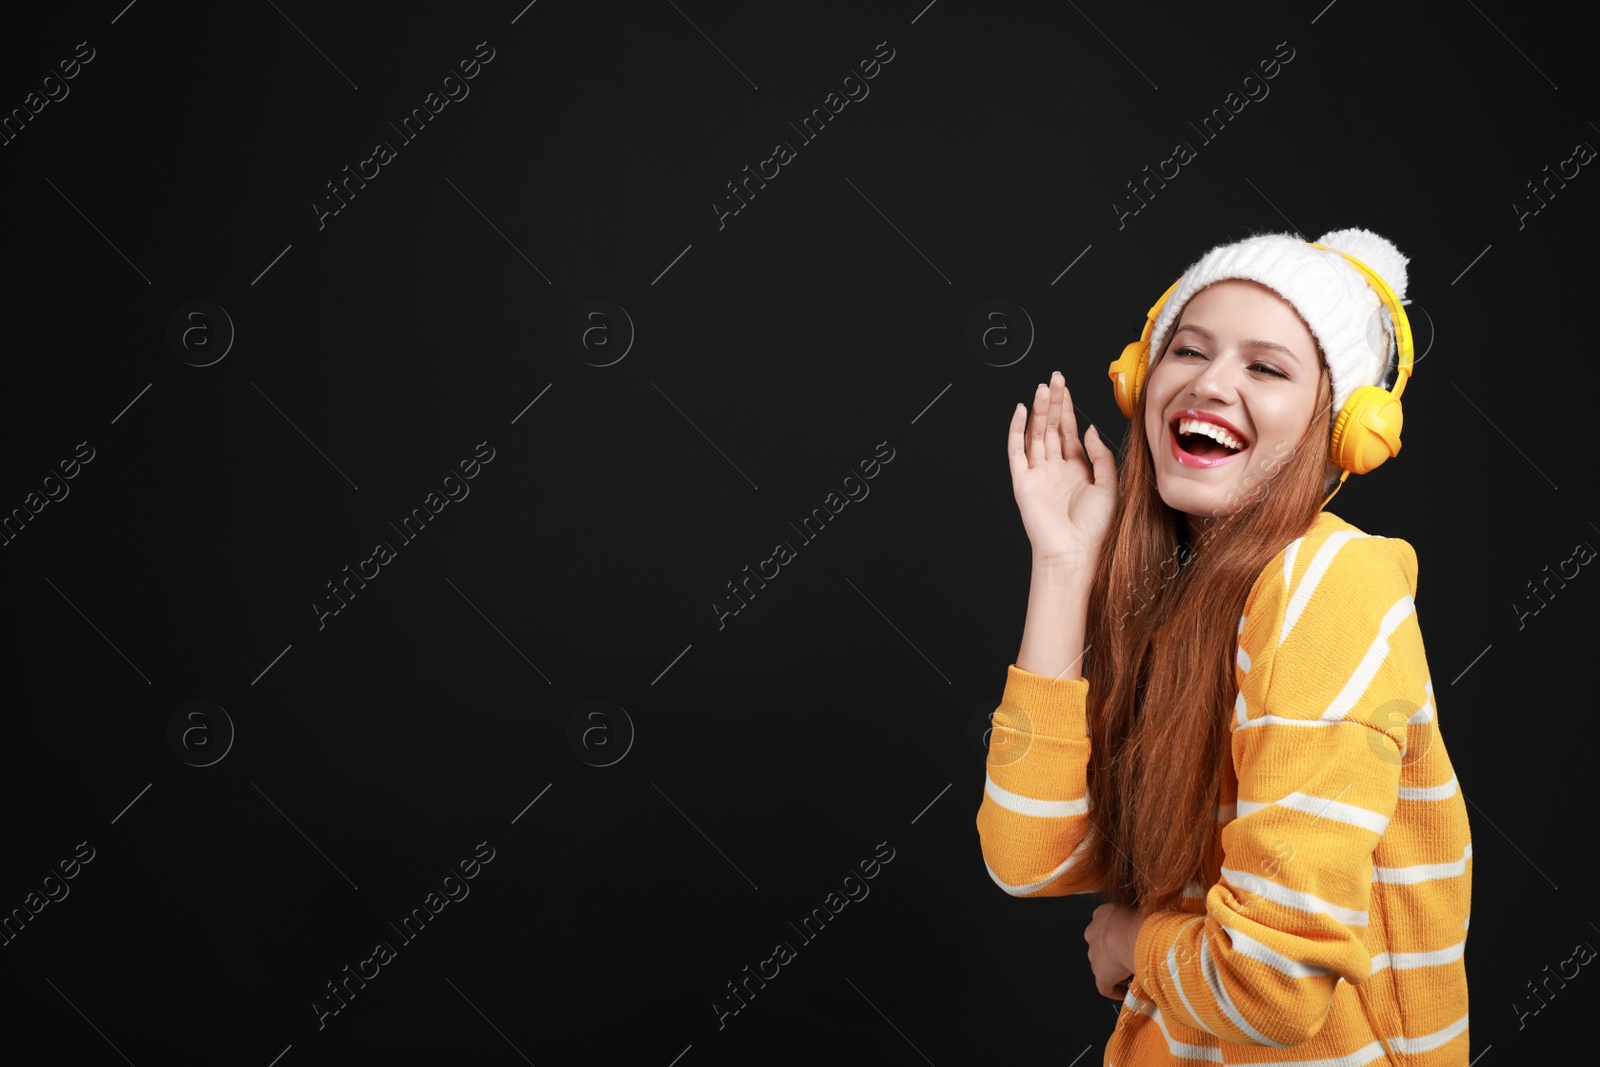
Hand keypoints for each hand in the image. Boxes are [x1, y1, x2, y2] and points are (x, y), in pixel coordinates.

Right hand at [1007, 371, 1117, 568]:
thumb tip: (1089, 428)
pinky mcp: (1023, 481)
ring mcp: (1038, 474)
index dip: (1068, 408)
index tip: (1066, 388)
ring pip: (1036, 434)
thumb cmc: (1095, 528)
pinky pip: (1017, 451)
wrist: (1076, 552)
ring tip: (1042, 389)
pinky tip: (1021, 412)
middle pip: (1052, 427)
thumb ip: (1100, 455)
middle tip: (1055, 378)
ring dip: (1039, 411)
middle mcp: (1055, 469)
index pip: (1069, 431)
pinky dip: (1017, 430)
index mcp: (1076, 469)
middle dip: (1053, 402)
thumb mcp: (1110, 485)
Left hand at [1084, 902, 1144, 999]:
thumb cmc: (1137, 919)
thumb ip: (1135, 918)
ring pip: (1104, 964)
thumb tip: (1147, 925)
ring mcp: (1094, 957)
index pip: (1107, 925)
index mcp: (1101, 915)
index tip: (1130, 942)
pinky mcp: (1100, 976)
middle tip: (1133, 956)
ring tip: (1134, 973)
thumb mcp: (1136, 911)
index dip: (1119, 935)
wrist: (1128, 936)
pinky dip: (1115, 990)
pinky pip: (1105, 987)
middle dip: (1115, 952)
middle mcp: (1092, 934)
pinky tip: (1126, 993)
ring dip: (1116, 969)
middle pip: (1103, 945)